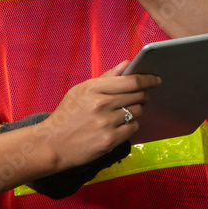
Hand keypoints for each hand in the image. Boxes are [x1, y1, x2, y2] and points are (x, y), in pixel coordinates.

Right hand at [0, 62, 158, 198]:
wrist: (52, 144)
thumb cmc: (66, 115)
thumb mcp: (80, 91)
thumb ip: (106, 78)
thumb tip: (126, 65)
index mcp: (93, 89)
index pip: (130, 81)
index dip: (147, 79)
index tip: (155, 79)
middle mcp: (101, 104)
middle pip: (138, 96)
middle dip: (143, 95)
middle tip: (141, 97)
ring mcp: (106, 123)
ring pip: (137, 112)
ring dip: (135, 111)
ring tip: (123, 112)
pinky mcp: (110, 140)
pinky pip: (132, 128)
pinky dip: (130, 125)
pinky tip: (119, 125)